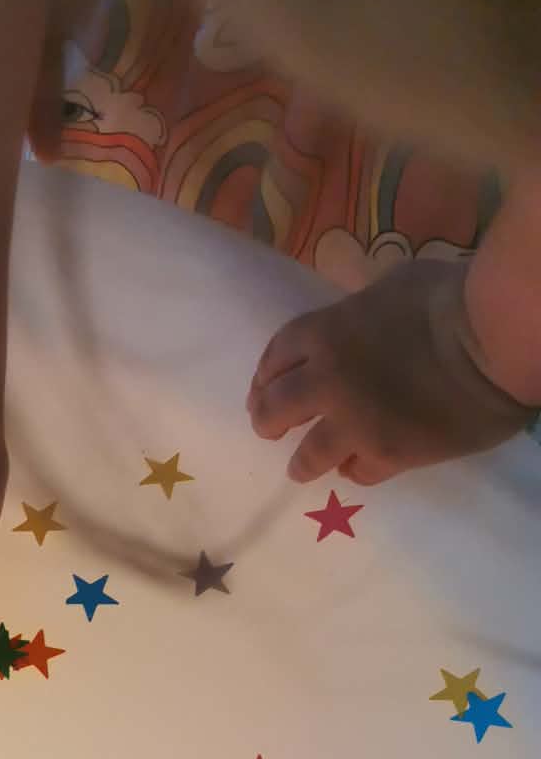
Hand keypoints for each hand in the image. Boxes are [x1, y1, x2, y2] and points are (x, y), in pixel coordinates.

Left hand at [248, 259, 537, 486]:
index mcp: (326, 333)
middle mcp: (328, 382)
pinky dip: (354, 468)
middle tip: (270, 429)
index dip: (266, 375)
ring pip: (307, 456)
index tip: (263, 388)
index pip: (276, 356)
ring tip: (301, 466)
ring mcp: (355, 424)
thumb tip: (359, 322)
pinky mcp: (387, 454)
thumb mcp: (392, 287)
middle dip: (267, 420)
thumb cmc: (450, 299)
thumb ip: (362, 312)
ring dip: (302, 461)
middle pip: (274, 409)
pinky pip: (356, 471)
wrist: (493, 341)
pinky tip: (356, 465)